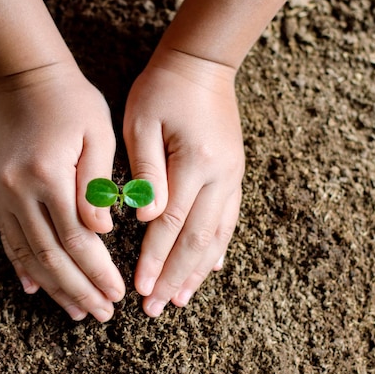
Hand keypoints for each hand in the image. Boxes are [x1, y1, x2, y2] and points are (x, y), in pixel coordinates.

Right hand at [0, 62, 124, 321]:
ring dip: (53, 287)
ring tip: (74, 312)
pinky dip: (22, 265)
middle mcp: (18, 190)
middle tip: (100, 314)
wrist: (25, 77)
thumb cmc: (72, 102)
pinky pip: (7, 238)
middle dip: (78, 290)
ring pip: (27, 254)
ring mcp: (0, 193)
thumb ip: (98, 185)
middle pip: (51, 256)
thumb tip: (101, 234)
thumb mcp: (98, 134)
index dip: (98, 272)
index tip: (117, 294)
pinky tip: (33, 287)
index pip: (78, 241)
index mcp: (49, 176)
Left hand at [123, 49, 244, 316]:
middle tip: (157, 308)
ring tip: (182, 300)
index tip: (140, 288)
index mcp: (195, 163)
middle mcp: (221, 176)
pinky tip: (210, 268)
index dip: (154, 259)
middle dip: (175, 277)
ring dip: (197, 271)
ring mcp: (232, 177)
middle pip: (197, 239)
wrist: (201, 65)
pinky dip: (218, 247)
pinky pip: (229, 219)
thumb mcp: (142, 123)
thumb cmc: (162, 90)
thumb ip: (146, 172)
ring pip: (216, 235)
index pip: (172, 224)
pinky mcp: (234, 175)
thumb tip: (148, 220)